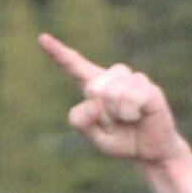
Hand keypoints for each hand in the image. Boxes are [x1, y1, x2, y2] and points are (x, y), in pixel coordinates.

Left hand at [38, 34, 185, 167]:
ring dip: (117, 115)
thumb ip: (81, 123)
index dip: (59, 53)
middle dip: (102, 115)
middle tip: (115, 123)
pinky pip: (131, 98)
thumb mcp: (95, 138)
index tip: (42, 39)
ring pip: (112, 93)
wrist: (150, 152)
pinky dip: (131, 113)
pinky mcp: (149, 88)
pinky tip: (139, 115)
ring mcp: (132, 79)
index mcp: (95, 85)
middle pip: (93, 88)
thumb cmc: (121, 140)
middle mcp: (113, 76)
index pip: (75, 65)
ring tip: (128, 119)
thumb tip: (90, 104)